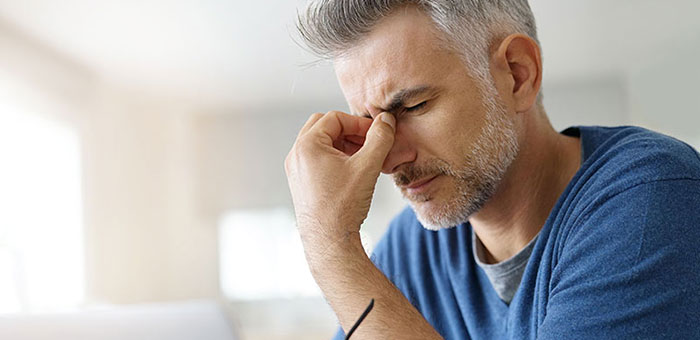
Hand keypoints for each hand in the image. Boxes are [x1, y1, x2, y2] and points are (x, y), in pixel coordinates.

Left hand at [284, 110, 395, 258]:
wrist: (329, 242)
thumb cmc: (343, 207)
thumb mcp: (367, 166)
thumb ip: (379, 138)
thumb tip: (386, 120)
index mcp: (307, 146)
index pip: (335, 118)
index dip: (359, 123)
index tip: (376, 134)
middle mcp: (296, 155)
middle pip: (324, 126)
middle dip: (348, 131)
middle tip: (368, 143)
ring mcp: (296, 170)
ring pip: (320, 143)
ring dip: (342, 144)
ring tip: (364, 158)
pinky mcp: (300, 182)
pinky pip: (317, 159)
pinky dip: (335, 158)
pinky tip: (353, 172)